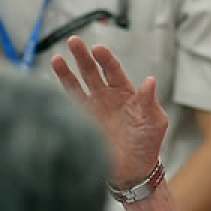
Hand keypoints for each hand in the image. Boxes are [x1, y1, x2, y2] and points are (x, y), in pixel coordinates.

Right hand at [52, 36, 167, 186]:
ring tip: (59, 57)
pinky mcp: (82, 121)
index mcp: (127, 93)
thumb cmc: (148, 143)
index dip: (106, 59)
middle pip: (93, 71)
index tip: (98, 49)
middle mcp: (107, 96)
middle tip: (74, 41)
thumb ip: (150, 101)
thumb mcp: (154, 121)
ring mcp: (93, 107)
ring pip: (77, 84)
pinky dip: (62, 92)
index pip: (114, 70)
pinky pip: (70, 102)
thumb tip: (150, 80)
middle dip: (83, 56)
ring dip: (67, 70)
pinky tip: (55, 83)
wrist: (133, 169)